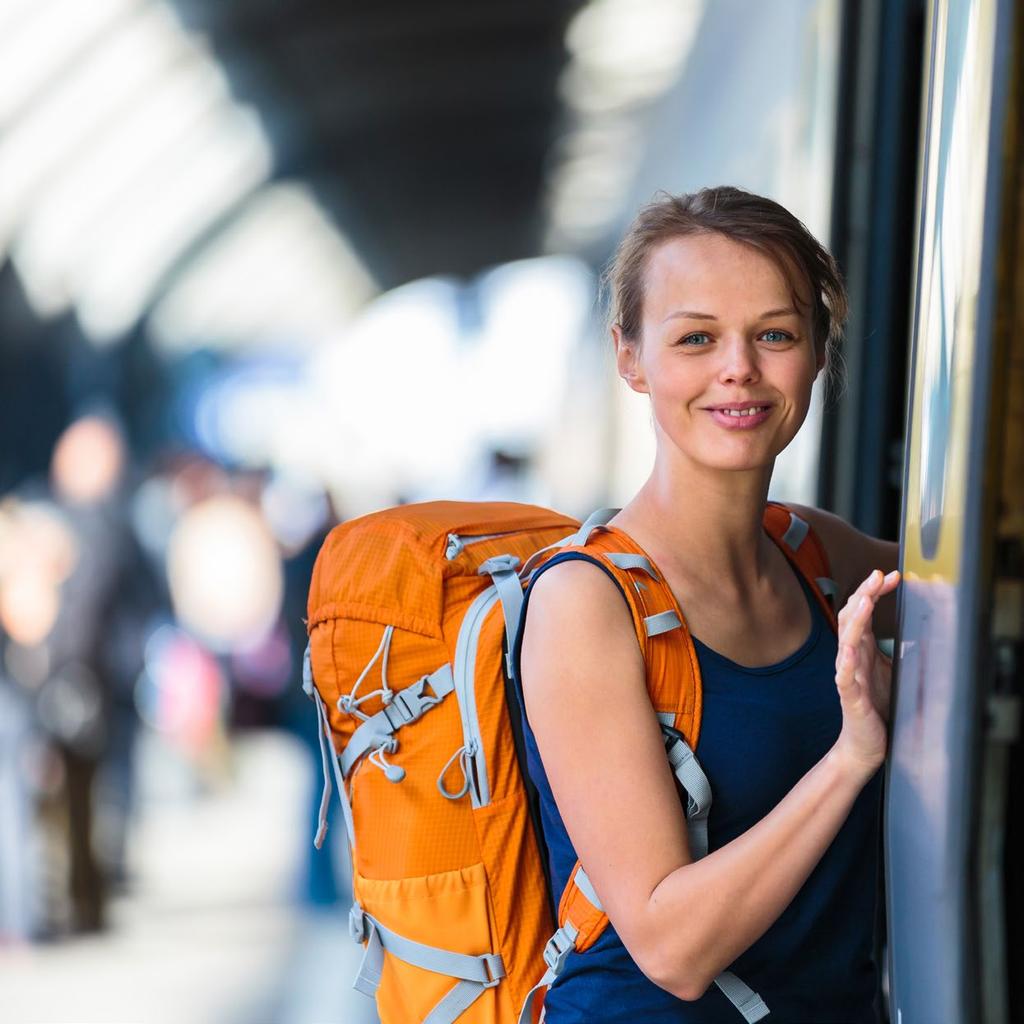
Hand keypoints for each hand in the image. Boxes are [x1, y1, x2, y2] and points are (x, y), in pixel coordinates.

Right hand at [832, 568, 900, 777]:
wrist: (864, 743)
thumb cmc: (876, 706)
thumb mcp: (892, 670)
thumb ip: (897, 648)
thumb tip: (922, 625)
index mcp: (862, 648)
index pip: (863, 611)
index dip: (874, 590)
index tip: (890, 575)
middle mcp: (852, 656)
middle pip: (851, 617)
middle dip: (864, 594)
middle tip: (878, 576)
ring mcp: (848, 674)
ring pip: (847, 640)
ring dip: (856, 619)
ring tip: (864, 601)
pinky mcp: (850, 696)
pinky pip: (844, 676)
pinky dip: (845, 662)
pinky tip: (849, 650)